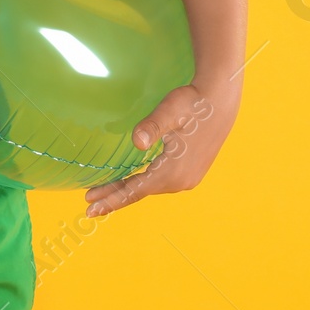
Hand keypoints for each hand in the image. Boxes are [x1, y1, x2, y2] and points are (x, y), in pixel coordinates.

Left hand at [83, 81, 237, 217]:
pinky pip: (161, 183)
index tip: (90, 209)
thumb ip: (152, 127)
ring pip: (151, 188)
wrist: (220, 101)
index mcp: (172, 171)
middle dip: (115, 197)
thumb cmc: (192, 103)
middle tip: (89, 206)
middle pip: (140, 192)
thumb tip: (137, 141)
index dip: (111, 200)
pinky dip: (144, 184)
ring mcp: (188, 178)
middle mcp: (181, 181)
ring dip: (129, 190)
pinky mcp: (192, 172)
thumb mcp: (169, 111)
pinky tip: (135, 181)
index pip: (134, 190)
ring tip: (108, 193)